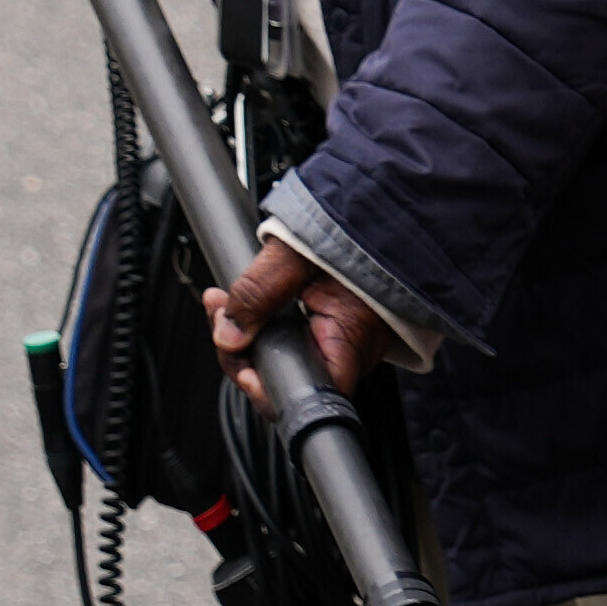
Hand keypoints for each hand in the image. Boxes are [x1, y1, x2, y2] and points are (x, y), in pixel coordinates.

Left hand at [210, 227, 417, 379]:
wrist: (385, 212)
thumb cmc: (357, 231)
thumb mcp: (293, 256)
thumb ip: (257, 294)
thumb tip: (229, 335)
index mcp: (347, 342)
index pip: (302, 393)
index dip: (263, 388)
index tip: (238, 358)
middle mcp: (349, 353)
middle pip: (285, 378)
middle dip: (242, 350)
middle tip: (220, 310)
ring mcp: (343, 343)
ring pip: (285, 360)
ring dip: (250, 334)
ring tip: (227, 301)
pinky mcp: (336, 330)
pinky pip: (295, 342)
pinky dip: (267, 324)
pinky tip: (250, 303)